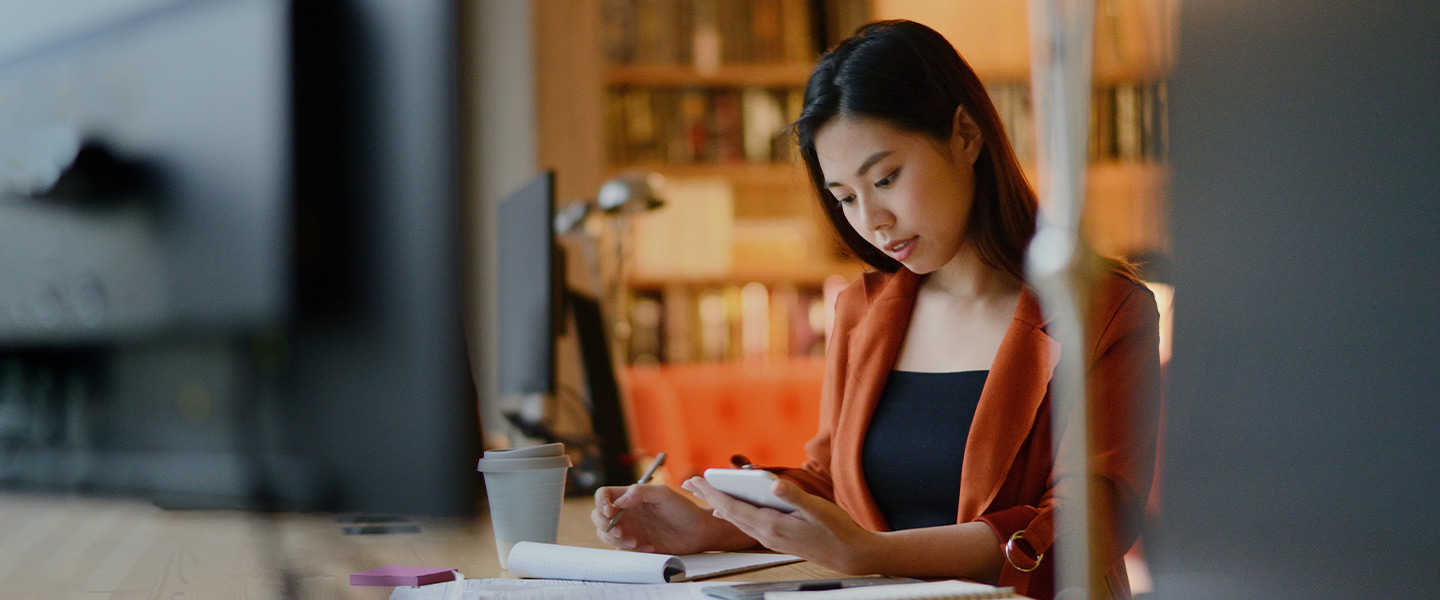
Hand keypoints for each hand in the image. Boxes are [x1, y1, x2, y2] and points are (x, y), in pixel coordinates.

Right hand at [592, 484, 754, 554]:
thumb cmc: (683, 509)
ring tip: (636, 543)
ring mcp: (630, 529)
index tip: (610, 512)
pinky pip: (622, 550)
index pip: (604, 495)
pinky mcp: (636, 545)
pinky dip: (631, 551)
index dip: (601, 502)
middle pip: (598, 516)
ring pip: (606, 535)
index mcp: (630, 496)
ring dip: (616, 541)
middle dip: (604, 525)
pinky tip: (649, 547)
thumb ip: (640, 492)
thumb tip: (619, 501)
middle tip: (620, 532)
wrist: (698, 531)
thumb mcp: (663, 494)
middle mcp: (626, 512)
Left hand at [682, 475, 880, 574]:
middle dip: (709, 496)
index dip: (714, 492)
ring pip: (737, 520)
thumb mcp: (819, 509)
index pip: (734, 507)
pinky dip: (734, 513)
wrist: (850, 555)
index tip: (697, 480)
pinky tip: (730, 509)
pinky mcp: (777, 539)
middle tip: (690, 482)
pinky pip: (747, 524)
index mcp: (772, 525)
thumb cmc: (837, 530)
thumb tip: (774, 484)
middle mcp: (766, 535)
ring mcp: (770, 539)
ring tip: (704, 493)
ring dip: (719, 504)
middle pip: (730, 514)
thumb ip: (795, 496)